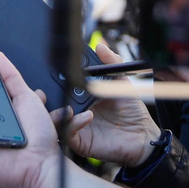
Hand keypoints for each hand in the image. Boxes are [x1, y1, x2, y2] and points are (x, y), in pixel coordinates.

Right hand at [59, 42, 161, 166]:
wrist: (142, 136)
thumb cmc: (131, 111)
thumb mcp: (121, 82)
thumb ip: (112, 63)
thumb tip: (101, 46)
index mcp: (82, 96)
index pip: (62, 87)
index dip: (55, 80)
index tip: (56, 70)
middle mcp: (75, 111)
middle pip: (52, 103)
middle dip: (46, 96)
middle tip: (51, 89)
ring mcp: (76, 126)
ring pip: (53, 120)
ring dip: (56, 112)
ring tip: (69, 105)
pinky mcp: (80, 141)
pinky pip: (67, 134)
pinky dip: (72, 124)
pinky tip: (87, 116)